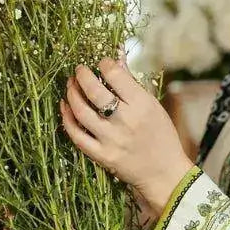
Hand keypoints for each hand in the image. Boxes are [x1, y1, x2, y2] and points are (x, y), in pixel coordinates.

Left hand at [60, 58, 193, 217]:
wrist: (164, 173)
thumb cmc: (161, 136)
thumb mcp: (153, 106)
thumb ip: (132, 83)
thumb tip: (117, 57)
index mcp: (142, 106)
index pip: (115, 76)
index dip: (104, 65)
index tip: (102, 64)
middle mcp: (125, 122)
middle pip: (94, 92)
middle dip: (82, 75)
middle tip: (79, 70)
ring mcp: (111, 140)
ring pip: (81, 112)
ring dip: (72, 94)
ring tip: (71, 85)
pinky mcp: (102, 156)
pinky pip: (77, 135)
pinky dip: (67, 118)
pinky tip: (65, 107)